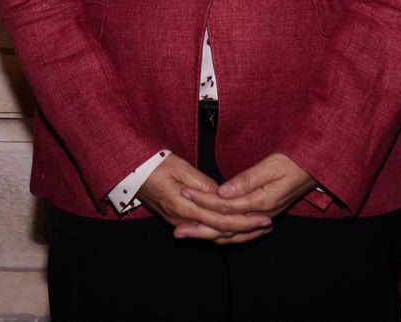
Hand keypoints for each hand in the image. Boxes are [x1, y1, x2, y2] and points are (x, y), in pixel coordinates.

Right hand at [135, 154, 272, 243]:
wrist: (132, 173)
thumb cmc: (155, 165)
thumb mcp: (180, 168)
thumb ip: (202, 184)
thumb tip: (222, 194)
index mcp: (184, 207)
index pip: (220, 220)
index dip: (244, 220)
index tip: (263, 216)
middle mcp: (183, 220)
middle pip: (220, 231)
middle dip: (246, 230)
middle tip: (267, 225)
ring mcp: (181, 223)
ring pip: (214, 235)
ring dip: (238, 233)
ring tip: (258, 228)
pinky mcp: (180, 221)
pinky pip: (206, 232)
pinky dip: (224, 232)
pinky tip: (236, 230)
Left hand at [180, 153, 316, 242]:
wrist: (316, 168)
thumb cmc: (295, 162)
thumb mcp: (271, 165)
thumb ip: (247, 180)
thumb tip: (223, 192)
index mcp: (262, 203)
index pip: (225, 206)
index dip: (203, 201)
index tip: (183, 194)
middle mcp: (262, 215)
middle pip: (225, 228)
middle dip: (199, 229)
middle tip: (177, 230)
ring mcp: (263, 218)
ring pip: (232, 234)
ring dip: (208, 235)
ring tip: (187, 234)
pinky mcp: (262, 217)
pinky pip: (240, 233)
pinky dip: (224, 236)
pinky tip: (211, 234)